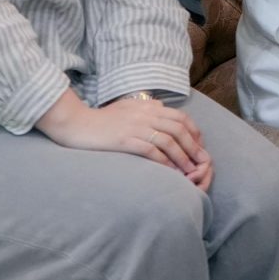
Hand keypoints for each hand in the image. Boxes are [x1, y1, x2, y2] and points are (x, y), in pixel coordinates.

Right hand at [39, 91, 209, 181]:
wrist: (76, 123)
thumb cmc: (101, 118)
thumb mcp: (126, 107)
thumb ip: (145, 107)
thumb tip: (161, 106)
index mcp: (149, 107)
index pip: (181, 117)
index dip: (194, 132)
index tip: (199, 147)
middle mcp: (146, 115)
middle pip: (179, 130)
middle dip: (193, 147)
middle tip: (201, 162)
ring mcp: (136, 127)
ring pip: (169, 141)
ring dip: (182, 158)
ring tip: (190, 171)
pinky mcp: (125, 140)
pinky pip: (151, 151)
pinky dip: (165, 162)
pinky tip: (170, 172)